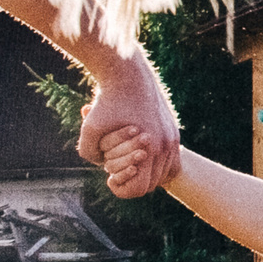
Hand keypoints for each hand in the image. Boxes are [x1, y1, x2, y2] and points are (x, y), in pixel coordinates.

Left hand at [77, 53, 182, 197]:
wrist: (128, 72)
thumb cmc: (108, 100)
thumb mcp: (89, 129)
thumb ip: (90, 153)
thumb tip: (100, 165)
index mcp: (150, 149)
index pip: (140, 188)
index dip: (121, 189)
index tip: (109, 179)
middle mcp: (167, 146)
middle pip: (153, 184)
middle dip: (133, 180)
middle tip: (115, 169)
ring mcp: (173, 138)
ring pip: (164, 172)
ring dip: (146, 172)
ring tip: (126, 160)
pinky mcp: (173, 130)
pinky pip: (170, 158)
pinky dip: (155, 161)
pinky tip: (139, 153)